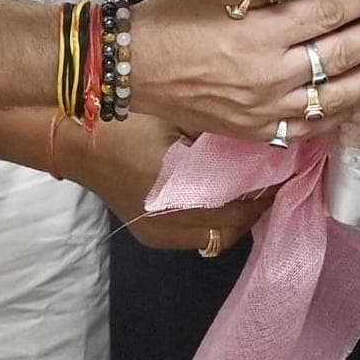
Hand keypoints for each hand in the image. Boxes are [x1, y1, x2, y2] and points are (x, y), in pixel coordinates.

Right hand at [62, 118, 266, 256]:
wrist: (72, 141)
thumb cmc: (123, 124)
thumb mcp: (177, 119)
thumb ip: (218, 137)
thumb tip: (260, 142)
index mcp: (176, 197)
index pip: (237, 209)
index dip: (265, 193)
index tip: (286, 174)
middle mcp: (168, 226)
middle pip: (229, 232)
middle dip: (255, 210)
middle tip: (274, 183)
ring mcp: (157, 234)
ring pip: (213, 239)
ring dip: (235, 219)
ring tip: (252, 192)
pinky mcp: (148, 233)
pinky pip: (193, 237)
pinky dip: (213, 222)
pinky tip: (221, 199)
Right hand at [131, 0, 359, 141]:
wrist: (130, 67)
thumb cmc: (170, 17)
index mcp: (261, 31)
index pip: (331, 11)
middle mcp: (270, 73)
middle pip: (343, 52)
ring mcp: (265, 108)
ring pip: (337, 95)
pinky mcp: (257, 130)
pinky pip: (310, 127)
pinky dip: (340, 114)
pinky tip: (358, 100)